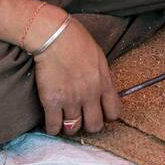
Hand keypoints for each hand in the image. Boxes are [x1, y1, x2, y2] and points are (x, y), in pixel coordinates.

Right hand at [32, 14, 119, 136]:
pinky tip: (51, 123)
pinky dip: (52, 128)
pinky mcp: (52, 102)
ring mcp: (71, 100)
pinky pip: (53, 126)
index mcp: (104, 83)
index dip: (106, 116)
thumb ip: (101, 76)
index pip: (113, 113)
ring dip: (69, 127)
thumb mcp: (98, 57)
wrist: (53, 36)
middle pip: (94, 126)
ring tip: (65, 120)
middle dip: (88, 125)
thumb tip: (100, 87)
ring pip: (73, 128)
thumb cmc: (76, 39)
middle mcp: (90, 95)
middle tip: (81, 119)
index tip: (99, 112)